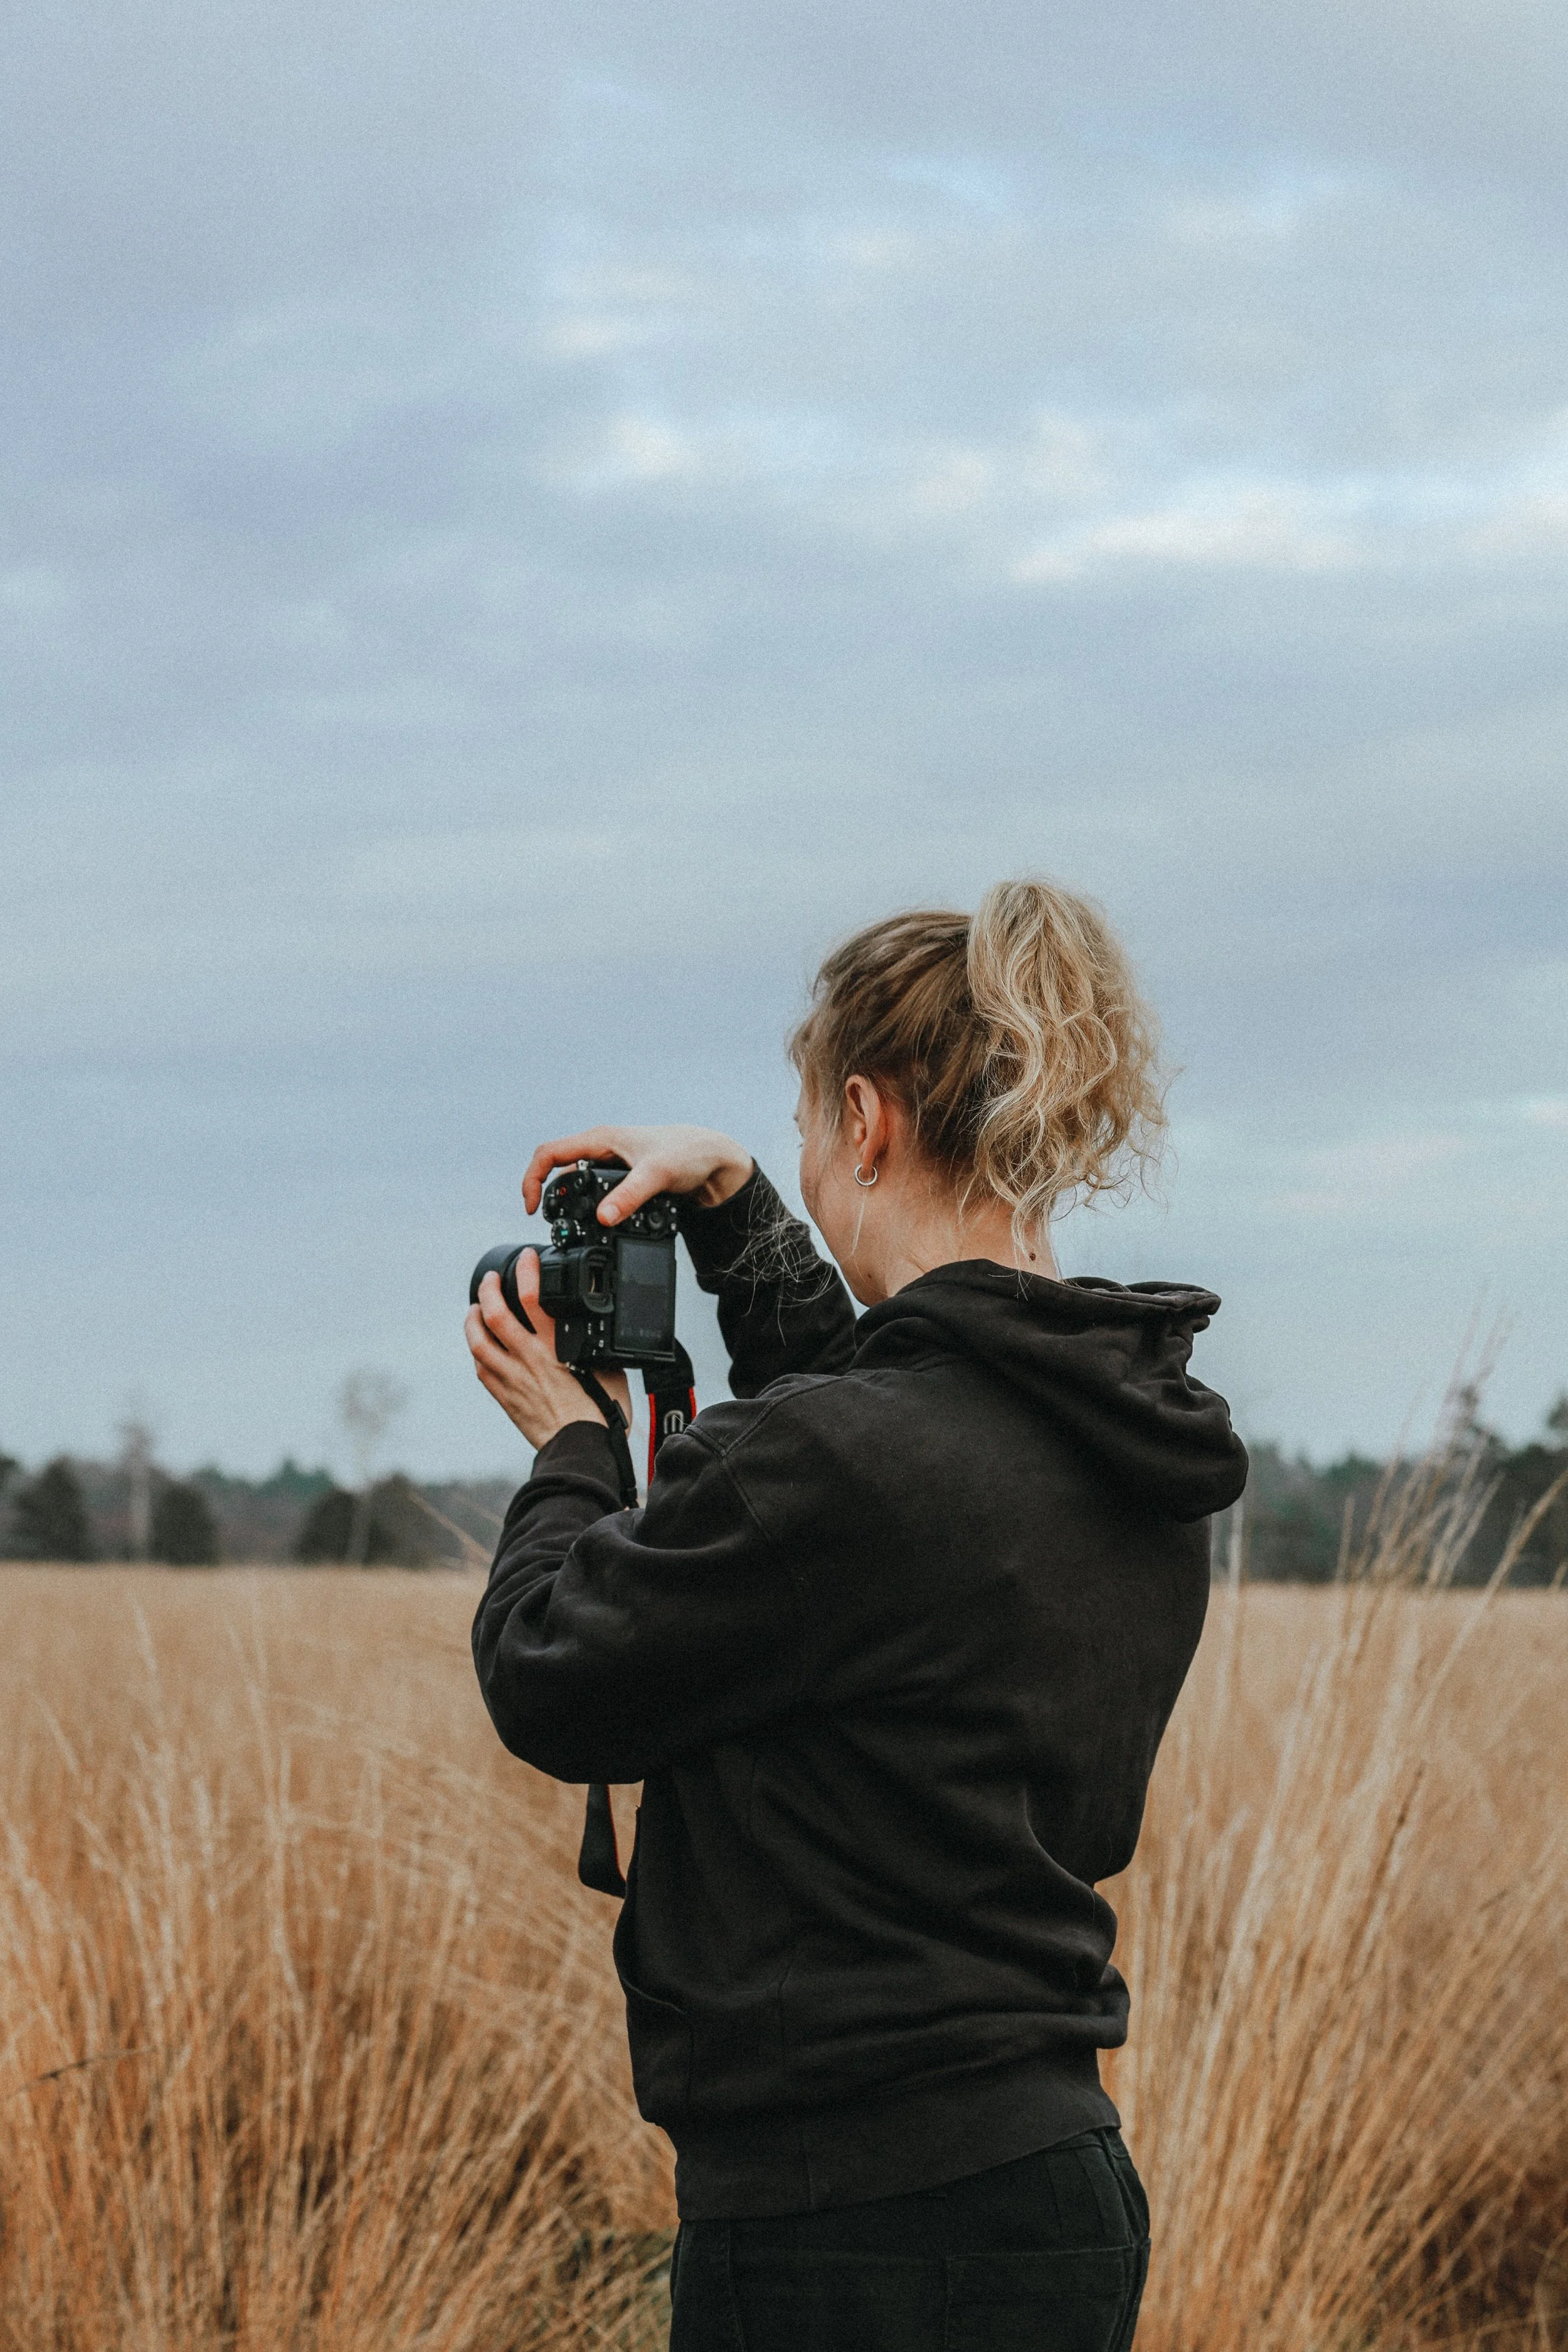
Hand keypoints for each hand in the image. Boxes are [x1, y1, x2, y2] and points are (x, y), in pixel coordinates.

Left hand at [465, 1250, 632, 1449]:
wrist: (582, 1449)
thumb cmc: (601, 1413)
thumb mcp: (608, 1368)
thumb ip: (593, 1346)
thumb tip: (593, 1331)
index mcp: (556, 1346)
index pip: (534, 1297)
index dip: (527, 1271)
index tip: (527, 1258)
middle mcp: (529, 1359)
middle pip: (494, 1315)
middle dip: (488, 1290)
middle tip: (491, 1279)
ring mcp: (513, 1379)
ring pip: (479, 1342)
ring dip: (473, 1320)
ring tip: (475, 1308)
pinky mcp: (506, 1398)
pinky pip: (482, 1370)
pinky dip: (478, 1352)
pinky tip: (481, 1346)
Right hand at [523, 1124, 753, 1225]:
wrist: (714, 1159)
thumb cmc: (688, 1153)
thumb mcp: (657, 1175)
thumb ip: (629, 1197)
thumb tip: (603, 1219)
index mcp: (601, 1139)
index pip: (550, 1153)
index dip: (533, 1179)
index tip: (532, 1208)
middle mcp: (602, 1150)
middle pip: (560, 1172)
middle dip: (551, 1197)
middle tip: (552, 1225)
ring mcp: (612, 1166)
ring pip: (580, 1186)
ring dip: (573, 1206)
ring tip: (574, 1229)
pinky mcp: (624, 1181)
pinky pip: (598, 1195)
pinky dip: (594, 1210)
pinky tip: (600, 1225)